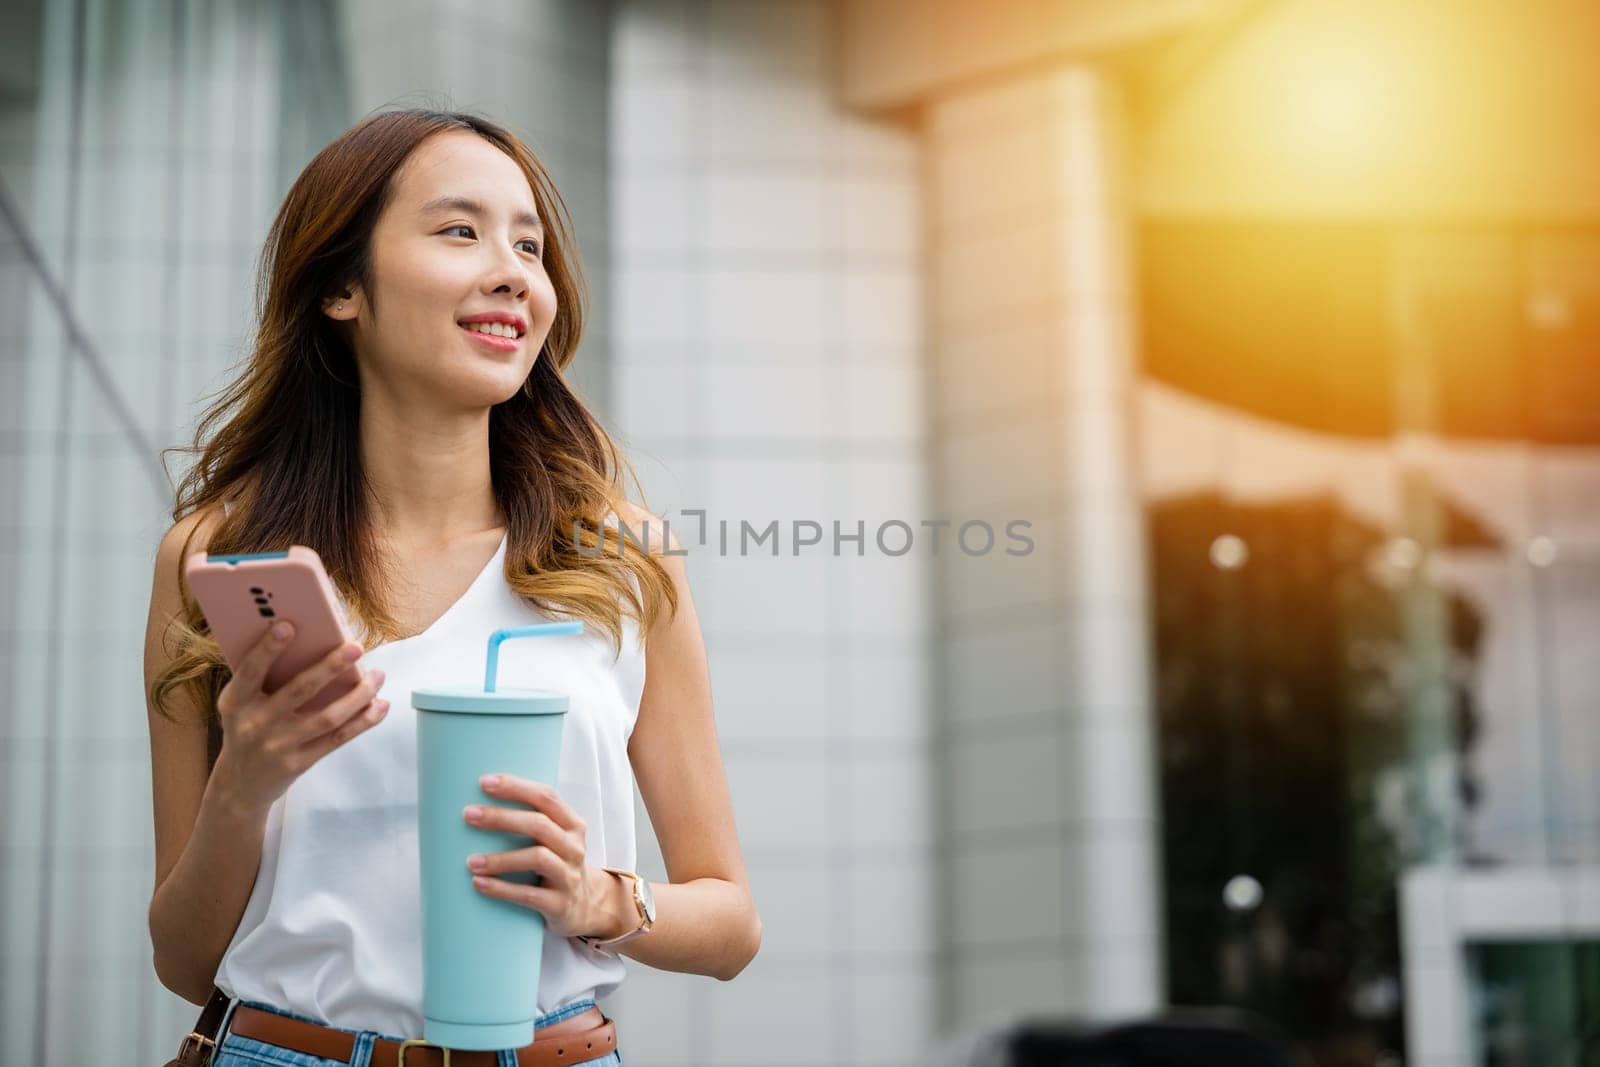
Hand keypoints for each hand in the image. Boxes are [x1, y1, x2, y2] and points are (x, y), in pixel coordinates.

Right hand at [209, 621, 387, 815]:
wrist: (239, 783)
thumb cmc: (247, 728)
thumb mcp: (241, 705)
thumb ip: (265, 680)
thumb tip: (313, 643)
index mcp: (235, 702)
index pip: (250, 672)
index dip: (268, 649)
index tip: (289, 625)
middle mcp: (256, 724)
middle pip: (300, 690)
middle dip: (330, 667)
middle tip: (356, 646)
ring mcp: (279, 745)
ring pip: (328, 716)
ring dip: (358, 694)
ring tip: (378, 675)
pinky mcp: (299, 762)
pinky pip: (338, 738)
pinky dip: (363, 721)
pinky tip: (380, 705)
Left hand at [463, 774, 609, 938]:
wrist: (584, 907)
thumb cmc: (556, 865)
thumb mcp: (555, 839)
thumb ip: (531, 821)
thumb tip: (479, 803)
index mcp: (572, 824)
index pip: (546, 797)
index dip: (515, 787)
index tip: (484, 782)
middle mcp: (574, 847)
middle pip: (539, 825)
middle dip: (501, 818)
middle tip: (469, 815)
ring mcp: (569, 876)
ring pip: (537, 858)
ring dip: (500, 858)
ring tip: (471, 861)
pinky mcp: (560, 904)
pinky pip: (529, 895)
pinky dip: (501, 888)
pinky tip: (478, 883)